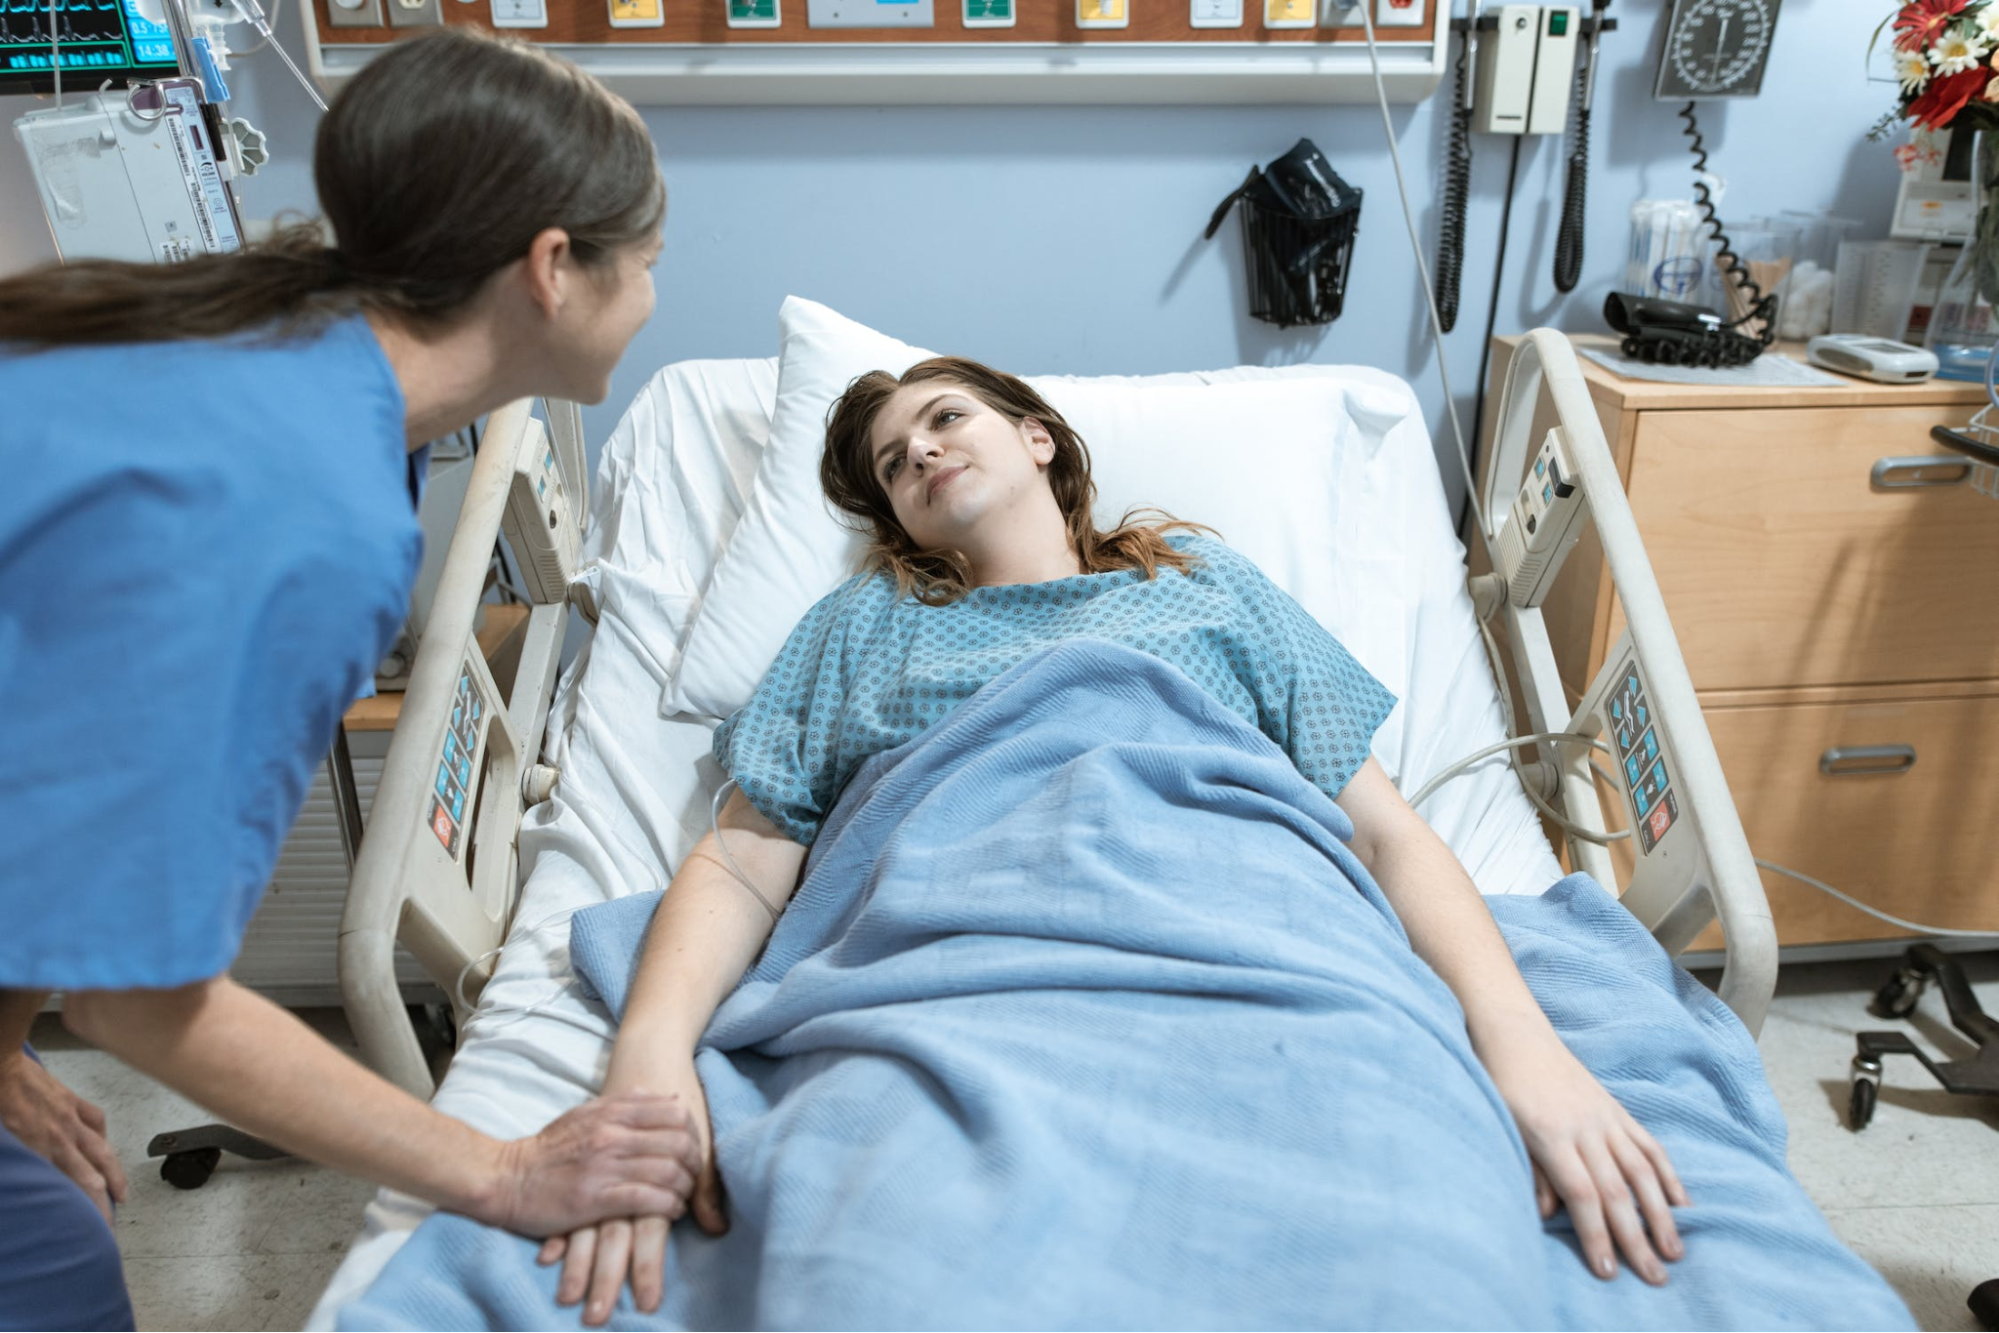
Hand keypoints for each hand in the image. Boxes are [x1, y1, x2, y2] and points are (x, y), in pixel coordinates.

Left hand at [0, 1048, 128, 1221]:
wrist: (0, 1064)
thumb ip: (13, 1163)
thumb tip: (20, 1179)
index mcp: (43, 1149)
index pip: (81, 1185)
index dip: (94, 1207)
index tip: (98, 1226)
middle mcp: (63, 1137)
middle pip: (97, 1173)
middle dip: (108, 1199)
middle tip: (112, 1221)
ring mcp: (71, 1118)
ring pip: (103, 1149)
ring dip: (114, 1173)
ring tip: (121, 1190)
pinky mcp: (72, 1100)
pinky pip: (95, 1120)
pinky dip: (101, 1133)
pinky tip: (103, 1141)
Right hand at [537, 1061, 725, 1326]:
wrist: (506, 1179)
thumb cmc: (549, 1149)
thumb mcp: (586, 1114)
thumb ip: (624, 1104)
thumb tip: (664, 1095)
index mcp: (611, 1111)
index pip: (674, 1111)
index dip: (694, 1130)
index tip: (693, 1146)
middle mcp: (612, 1134)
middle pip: (678, 1141)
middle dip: (695, 1161)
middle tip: (694, 1176)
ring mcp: (605, 1166)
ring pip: (669, 1171)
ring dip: (685, 1187)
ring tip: (683, 1196)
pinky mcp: (597, 1198)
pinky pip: (649, 1200)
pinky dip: (669, 1207)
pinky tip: (671, 1211)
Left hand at [1485, 1032, 1689, 1284]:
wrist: (1515, 1034)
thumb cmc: (1501, 1084)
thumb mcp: (1504, 1126)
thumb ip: (1531, 1170)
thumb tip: (1550, 1214)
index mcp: (1552, 1135)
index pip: (1582, 1194)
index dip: (1596, 1234)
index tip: (1608, 1271)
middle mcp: (1586, 1127)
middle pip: (1618, 1190)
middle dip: (1636, 1239)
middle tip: (1654, 1278)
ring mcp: (1606, 1117)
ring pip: (1642, 1171)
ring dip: (1662, 1215)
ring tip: (1675, 1252)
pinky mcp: (1617, 1109)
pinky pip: (1649, 1145)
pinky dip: (1668, 1176)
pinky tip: (1683, 1204)